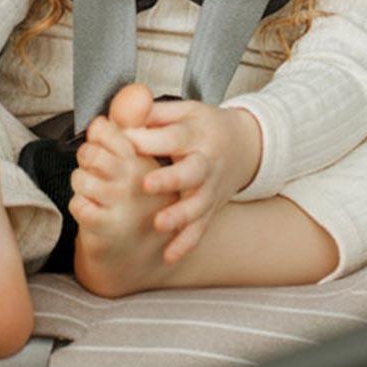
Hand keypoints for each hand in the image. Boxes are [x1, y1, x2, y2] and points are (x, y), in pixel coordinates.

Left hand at [120, 100, 262, 263]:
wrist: (244, 146)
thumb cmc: (203, 127)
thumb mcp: (183, 110)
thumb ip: (151, 113)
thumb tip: (121, 115)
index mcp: (196, 134)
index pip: (174, 136)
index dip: (150, 139)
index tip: (126, 140)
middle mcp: (206, 162)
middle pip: (191, 171)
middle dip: (170, 179)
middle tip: (147, 184)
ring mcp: (210, 188)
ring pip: (198, 204)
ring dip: (179, 216)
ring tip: (159, 224)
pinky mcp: (211, 209)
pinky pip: (200, 228)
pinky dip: (186, 243)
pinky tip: (169, 255)